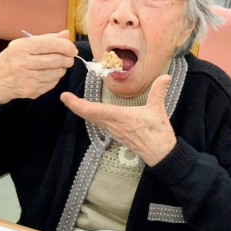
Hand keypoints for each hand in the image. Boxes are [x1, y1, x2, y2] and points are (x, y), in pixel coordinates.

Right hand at [0, 30, 77, 104]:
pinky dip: (55, 78)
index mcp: (20, 47)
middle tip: (69, 58)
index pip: (50, 44)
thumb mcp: (25, 44)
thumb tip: (67, 34)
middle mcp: (22, 63)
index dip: (66, 46)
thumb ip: (47, 39)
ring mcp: (26, 79)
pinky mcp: (30, 91)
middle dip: (67, 59)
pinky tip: (49, 75)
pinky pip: (52, 84)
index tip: (72, 49)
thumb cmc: (13, 59)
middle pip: (56, 60)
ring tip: (58, 66)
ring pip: (56, 73)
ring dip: (62, 69)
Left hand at [60, 75, 175, 165]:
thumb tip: (166, 76)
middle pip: (88, 115)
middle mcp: (113, 124)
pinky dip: (91, 116)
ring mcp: (113, 130)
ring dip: (82, 111)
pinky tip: (89, 111)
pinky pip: (99, 123)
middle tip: (64, 97)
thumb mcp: (158, 111)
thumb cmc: (158, 134)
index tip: (66, 97)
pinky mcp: (116, 133)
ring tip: (73, 102)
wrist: (160, 154)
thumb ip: (159, 92)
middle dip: (75, 106)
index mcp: (120, 117)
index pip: (94, 111)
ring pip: (92, 120)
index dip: (78, 104)